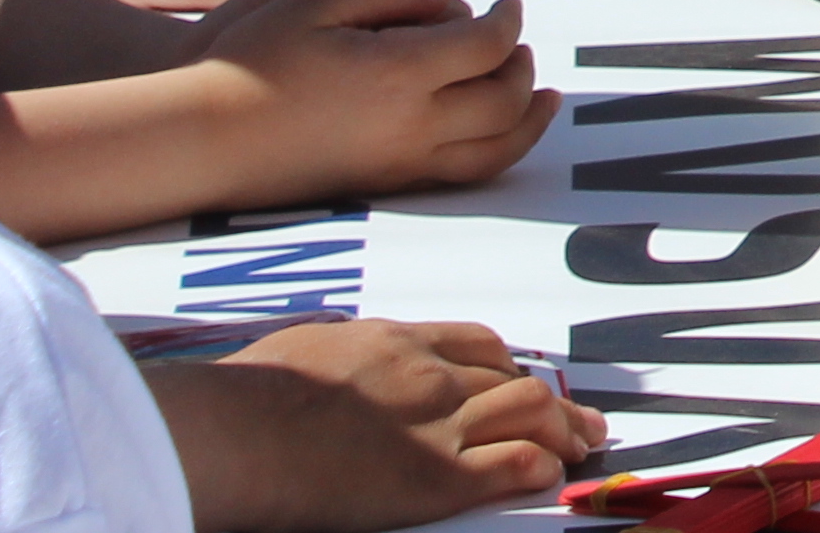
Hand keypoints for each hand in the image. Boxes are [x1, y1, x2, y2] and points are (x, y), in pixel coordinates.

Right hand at [155, 316, 600, 530]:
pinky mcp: (435, 477)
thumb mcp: (297, 351)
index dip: (508, 366)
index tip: (520, 383)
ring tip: (582, 446)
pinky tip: (551, 477)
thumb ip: (332, 357)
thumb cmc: (243, 396)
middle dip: (553, 401)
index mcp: (393, 342)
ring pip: (528, 411)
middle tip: (580, 419)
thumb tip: (322, 365)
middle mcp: (428, 375)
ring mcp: (437, 424)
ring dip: (563, 430)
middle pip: (513, 379)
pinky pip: (510, 465)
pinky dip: (539, 468)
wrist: (237, 431)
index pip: (475, 344)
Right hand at [185, 0, 561, 209]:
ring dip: (528, 118)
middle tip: (516, 40)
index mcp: (399, 73)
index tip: (508, 2)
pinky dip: (499, 151)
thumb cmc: (250, 61)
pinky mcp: (382, 185)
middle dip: (521, 64)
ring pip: (495, 149)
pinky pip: (463, 175)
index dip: (507, 18)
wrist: (201, 138)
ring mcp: (399, 163)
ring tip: (543, 94)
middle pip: (503, 98)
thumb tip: (446, 0)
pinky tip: (501, 131)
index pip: (486, 44)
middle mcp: (411, 126)